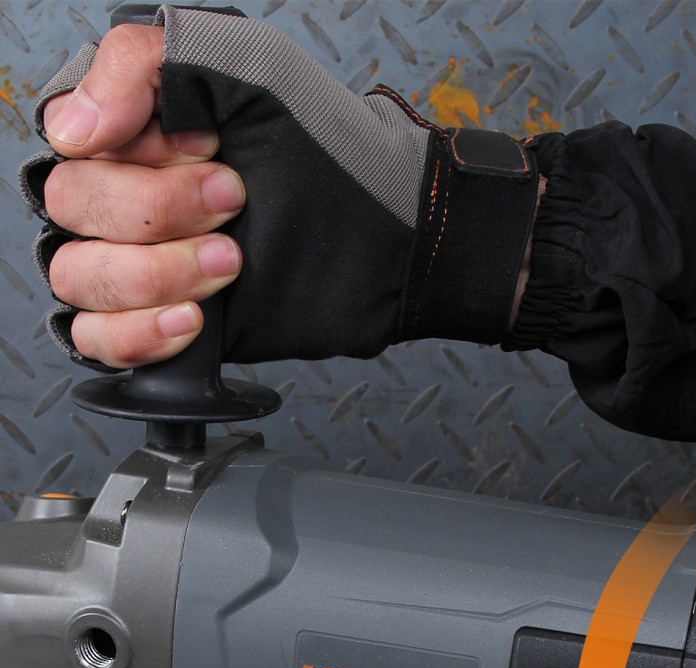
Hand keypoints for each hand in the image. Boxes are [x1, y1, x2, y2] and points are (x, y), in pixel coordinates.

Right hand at [23, 7, 539, 368]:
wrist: (388, 237)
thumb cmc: (332, 153)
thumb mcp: (249, 67)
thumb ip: (144, 63)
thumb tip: (72, 126)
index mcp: (132, 131)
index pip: (69, 145)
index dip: (131, 155)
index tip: (209, 149)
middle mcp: (125, 195)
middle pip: (71, 211)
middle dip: (155, 211)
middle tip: (234, 202)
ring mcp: (141, 264)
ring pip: (78, 279)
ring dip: (153, 273)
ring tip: (230, 262)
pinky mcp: (166, 325)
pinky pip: (99, 340)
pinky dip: (137, 334)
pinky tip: (193, 318)